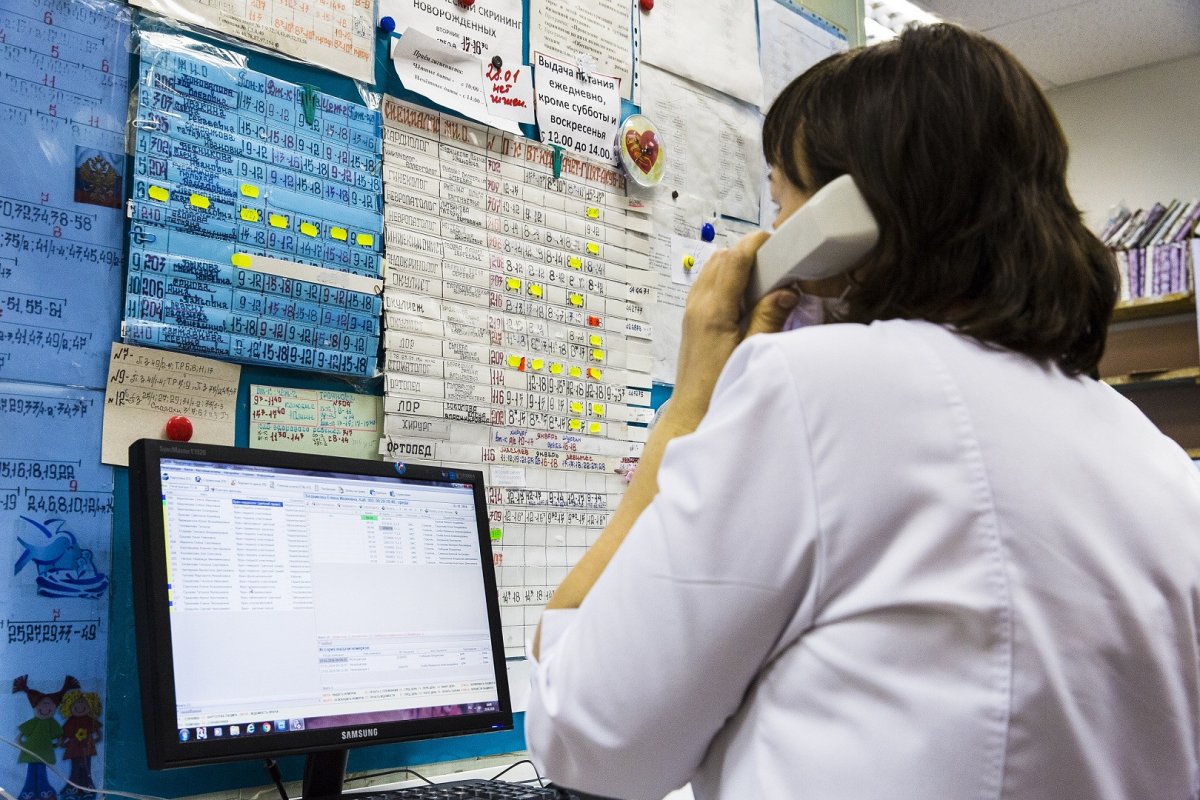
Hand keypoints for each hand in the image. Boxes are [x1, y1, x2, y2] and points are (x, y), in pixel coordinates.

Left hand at [670, 232, 800, 426]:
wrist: (691, 414)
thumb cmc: (720, 388)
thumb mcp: (752, 351)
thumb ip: (769, 317)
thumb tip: (786, 290)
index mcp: (713, 310)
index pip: (733, 259)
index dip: (756, 244)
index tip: (777, 242)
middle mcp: (697, 305)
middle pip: (721, 257)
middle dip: (748, 252)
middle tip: (777, 261)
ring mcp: (690, 310)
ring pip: (711, 268)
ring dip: (736, 264)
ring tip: (763, 278)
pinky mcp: (690, 319)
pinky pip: (706, 284)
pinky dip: (725, 278)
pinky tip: (745, 297)